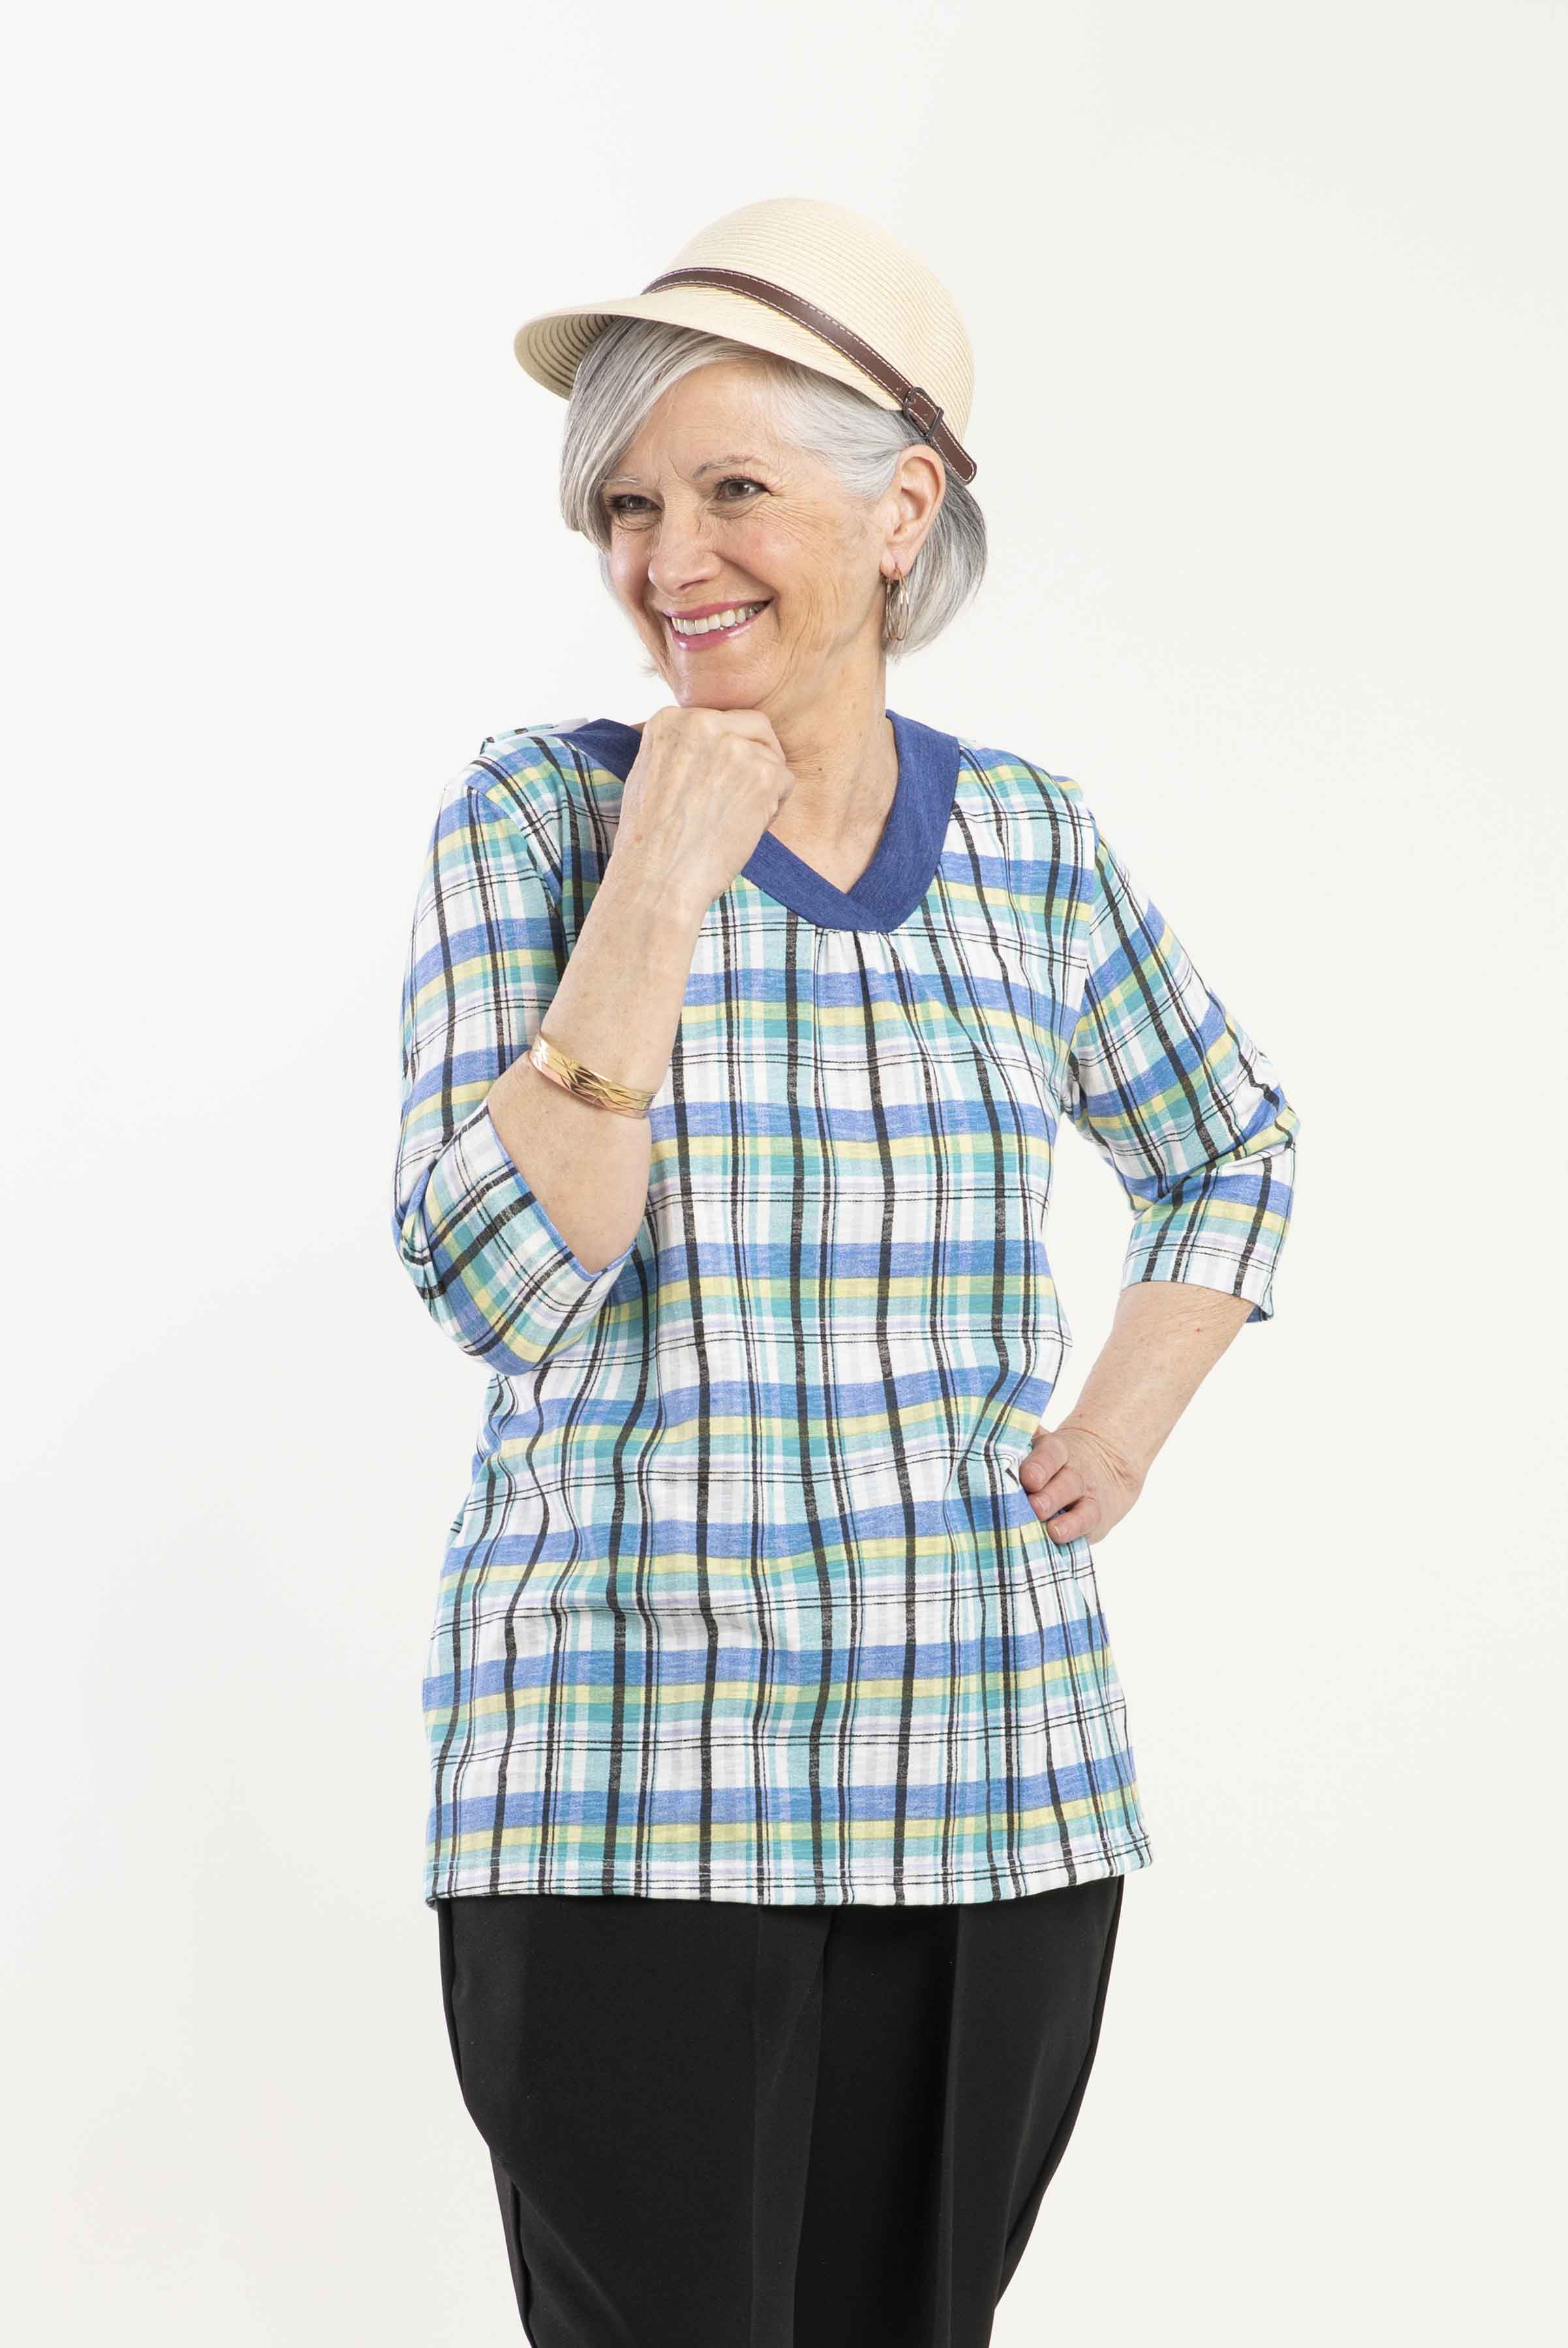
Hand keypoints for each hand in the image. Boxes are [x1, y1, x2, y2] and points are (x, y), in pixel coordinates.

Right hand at [609, 704, 794, 916]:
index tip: (718, 780)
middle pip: (754, 726)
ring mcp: (734, 747)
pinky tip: (747, 828)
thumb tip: (707, 746)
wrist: (657, 878)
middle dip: (757, 757)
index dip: (727, 750)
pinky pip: (785, 781)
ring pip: (771, 757)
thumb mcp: (647, 775)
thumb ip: (679, 749)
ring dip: (763, 787)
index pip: (719, 719)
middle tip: (745, 793)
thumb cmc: (649, 840)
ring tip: (736, 819)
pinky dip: (774, 807)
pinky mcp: (762, 774)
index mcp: (669, 719)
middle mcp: (702, 722)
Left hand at [1017, 1421, 1143, 1545]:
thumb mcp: (1036, 1446)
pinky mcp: (1093, 1520)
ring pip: (1083, 1508)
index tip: (1027, 1477)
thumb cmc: (1049, 1462)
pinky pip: (1088, 1526)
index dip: (1040, 1465)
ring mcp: (1087, 1497)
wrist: (1099, 1468)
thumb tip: (984, 1446)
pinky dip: (1075, 1533)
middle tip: (1033, 1506)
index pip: (1051, 1453)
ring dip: (1067, 1520)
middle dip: (1049, 1496)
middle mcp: (1075, 1473)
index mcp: (1055, 1450)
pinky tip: (1059, 1539)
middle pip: (1067, 1482)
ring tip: (1051, 1530)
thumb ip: (1014, 1446)